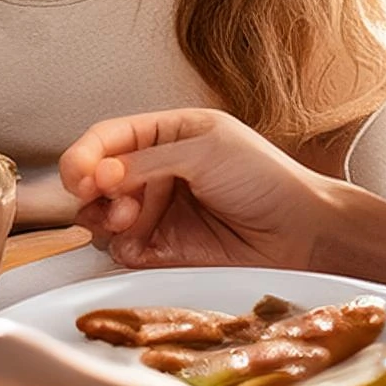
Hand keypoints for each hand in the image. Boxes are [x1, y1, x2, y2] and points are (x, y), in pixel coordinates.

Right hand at [61, 108, 329, 269]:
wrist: (306, 235)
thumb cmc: (268, 180)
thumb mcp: (205, 151)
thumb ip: (147, 160)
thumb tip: (100, 172)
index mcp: (165, 135)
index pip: (107, 139)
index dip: (84, 155)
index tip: (79, 176)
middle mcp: (155, 172)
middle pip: (96, 178)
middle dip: (94, 189)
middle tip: (109, 200)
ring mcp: (158, 212)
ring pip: (103, 215)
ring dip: (105, 217)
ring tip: (127, 220)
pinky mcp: (164, 249)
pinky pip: (124, 250)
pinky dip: (122, 248)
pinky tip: (140, 246)